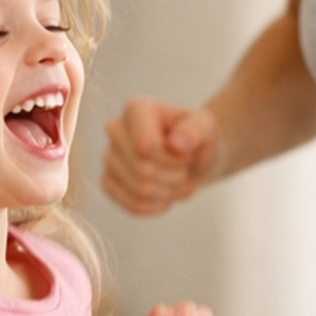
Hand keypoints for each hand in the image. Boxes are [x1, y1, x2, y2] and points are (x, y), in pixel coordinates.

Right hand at [102, 99, 220, 215]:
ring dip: (169, 192)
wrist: (193, 157)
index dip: (174, 160)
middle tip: (186, 170)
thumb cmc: (198, 138)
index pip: (146, 146)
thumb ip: (195, 131)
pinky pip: (133, 205)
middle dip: (175, 177)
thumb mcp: (206, 128)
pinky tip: (167, 195)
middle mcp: (116, 129)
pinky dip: (158, 206)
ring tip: (179, 182)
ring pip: (139, 190)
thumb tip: (175, 145)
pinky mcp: (108, 181)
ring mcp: (109, 156)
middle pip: (143, 171)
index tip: (188, 155)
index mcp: (136, 108)